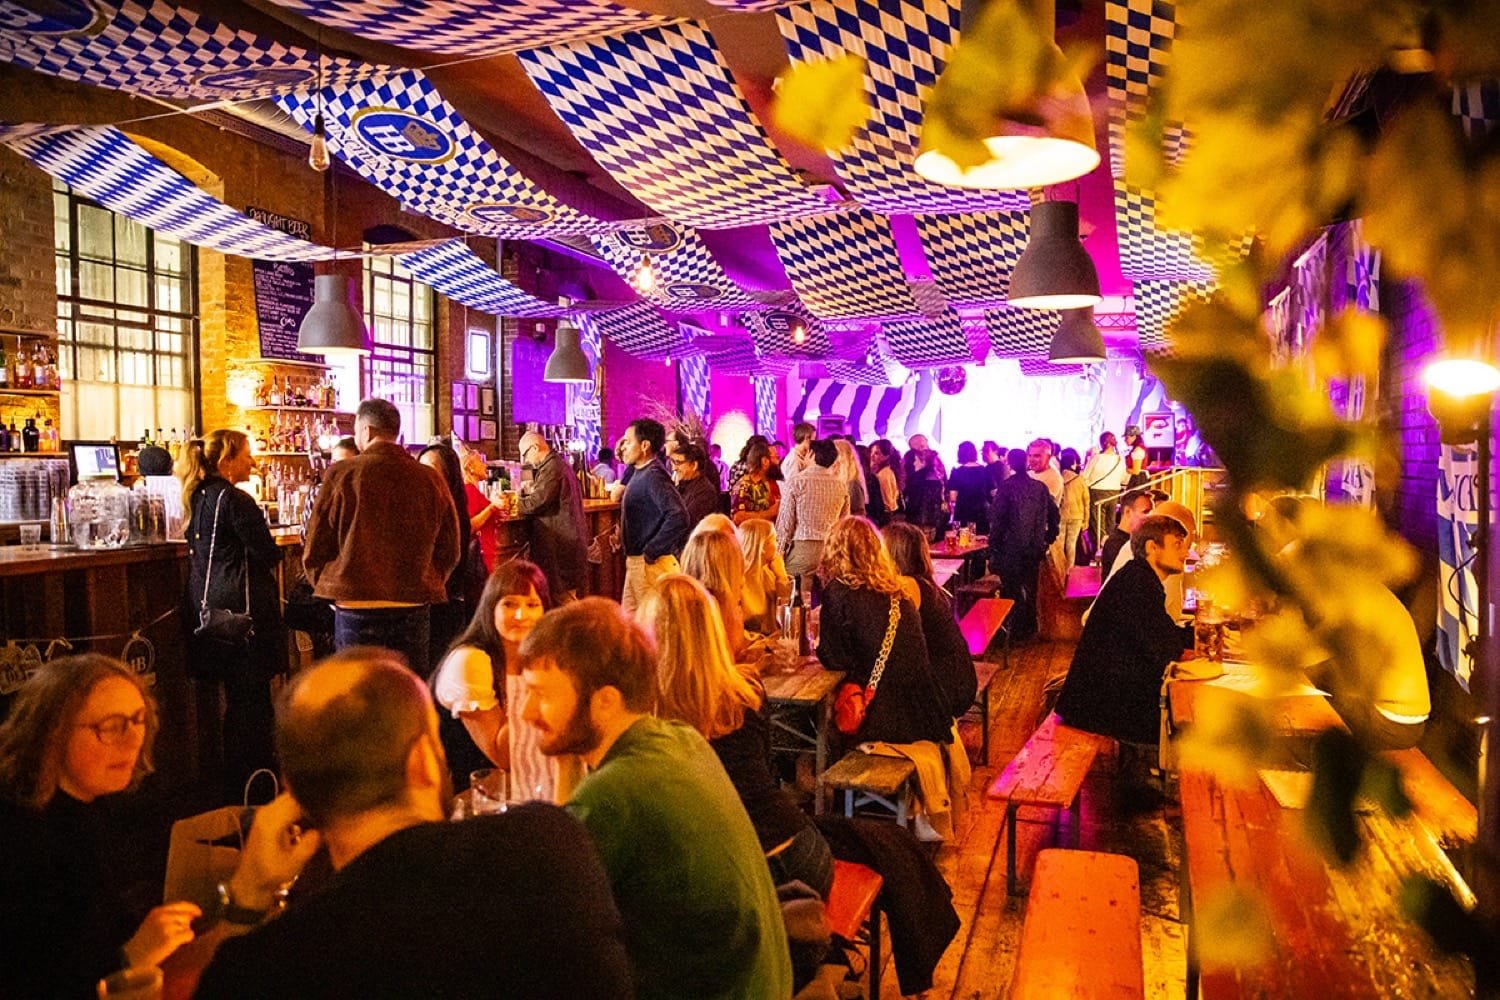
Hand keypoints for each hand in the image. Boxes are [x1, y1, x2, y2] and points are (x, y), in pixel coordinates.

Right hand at [122, 901, 201, 967]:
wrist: (131, 958)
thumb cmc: (143, 943)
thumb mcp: (151, 923)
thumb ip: (168, 916)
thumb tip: (191, 916)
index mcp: (157, 911)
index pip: (181, 904)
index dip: (191, 908)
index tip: (198, 913)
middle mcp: (162, 916)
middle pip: (186, 916)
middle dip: (186, 924)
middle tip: (177, 934)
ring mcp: (167, 927)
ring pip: (188, 926)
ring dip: (184, 933)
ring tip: (172, 941)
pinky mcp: (170, 938)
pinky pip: (189, 935)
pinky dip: (186, 940)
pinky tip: (176, 945)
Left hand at [226, 792, 321, 912]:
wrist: (249, 881)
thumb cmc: (271, 874)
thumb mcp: (294, 863)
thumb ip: (311, 843)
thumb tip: (325, 826)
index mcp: (272, 822)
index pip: (299, 800)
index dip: (317, 801)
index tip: (333, 805)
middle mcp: (266, 811)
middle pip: (294, 794)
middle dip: (312, 798)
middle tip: (331, 806)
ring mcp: (265, 812)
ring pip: (290, 796)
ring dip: (305, 801)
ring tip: (322, 810)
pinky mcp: (266, 815)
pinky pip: (286, 802)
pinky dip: (298, 805)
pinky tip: (309, 815)